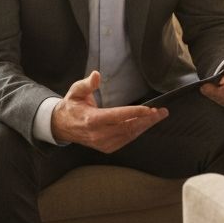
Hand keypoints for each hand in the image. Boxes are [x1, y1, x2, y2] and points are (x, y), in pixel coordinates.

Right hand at [51, 71, 167, 152]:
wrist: (62, 126)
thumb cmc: (72, 106)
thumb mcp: (75, 91)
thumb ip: (86, 84)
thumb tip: (96, 75)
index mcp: (91, 120)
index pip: (117, 116)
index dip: (134, 113)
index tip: (149, 109)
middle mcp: (98, 134)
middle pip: (127, 127)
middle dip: (147, 120)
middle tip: (161, 112)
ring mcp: (103, 143)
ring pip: (129, 135)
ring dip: (145, 126)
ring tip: (158, 116)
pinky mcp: (106, 148)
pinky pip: (126, 140)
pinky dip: (137, 132)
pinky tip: (146, 124)